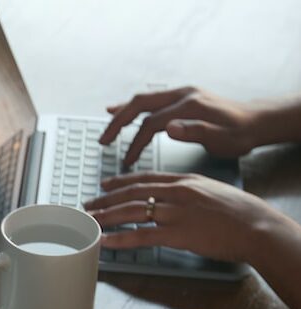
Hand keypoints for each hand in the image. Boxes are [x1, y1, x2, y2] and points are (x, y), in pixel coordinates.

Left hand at [83, 171, 278, 262]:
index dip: (120, 181)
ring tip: (91, 221)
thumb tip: (172, 196)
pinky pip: (142, 236)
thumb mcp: (210, 190)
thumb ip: (188, 191)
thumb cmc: (239, 212)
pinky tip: (106, 241)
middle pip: (132, 194)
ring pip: (132, 212)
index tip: (105, 184)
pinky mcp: (177, 234)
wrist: (256, 226)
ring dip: (107, 217)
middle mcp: (176, 193)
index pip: (144, 178)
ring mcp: (175, 213)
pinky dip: (121, 239)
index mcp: (184, 181)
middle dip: (106, 199)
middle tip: (89, 205)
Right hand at [98, 86, 259, 165]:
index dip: (136, 143)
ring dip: (123, 113)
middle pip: (140, 105)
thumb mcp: (223, 139)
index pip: (152, 123)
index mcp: (190, 106)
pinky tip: (120, 109)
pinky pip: (151, 100)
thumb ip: (196, 132)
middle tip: (104, 140)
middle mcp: (183, 95)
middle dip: (119, 122)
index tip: (127, 161)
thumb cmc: (240, 135)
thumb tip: (169, 128)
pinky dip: (133, 107)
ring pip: (144, 100)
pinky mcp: (182, 98)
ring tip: (107, 126)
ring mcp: (182, 94)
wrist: (256, 121)